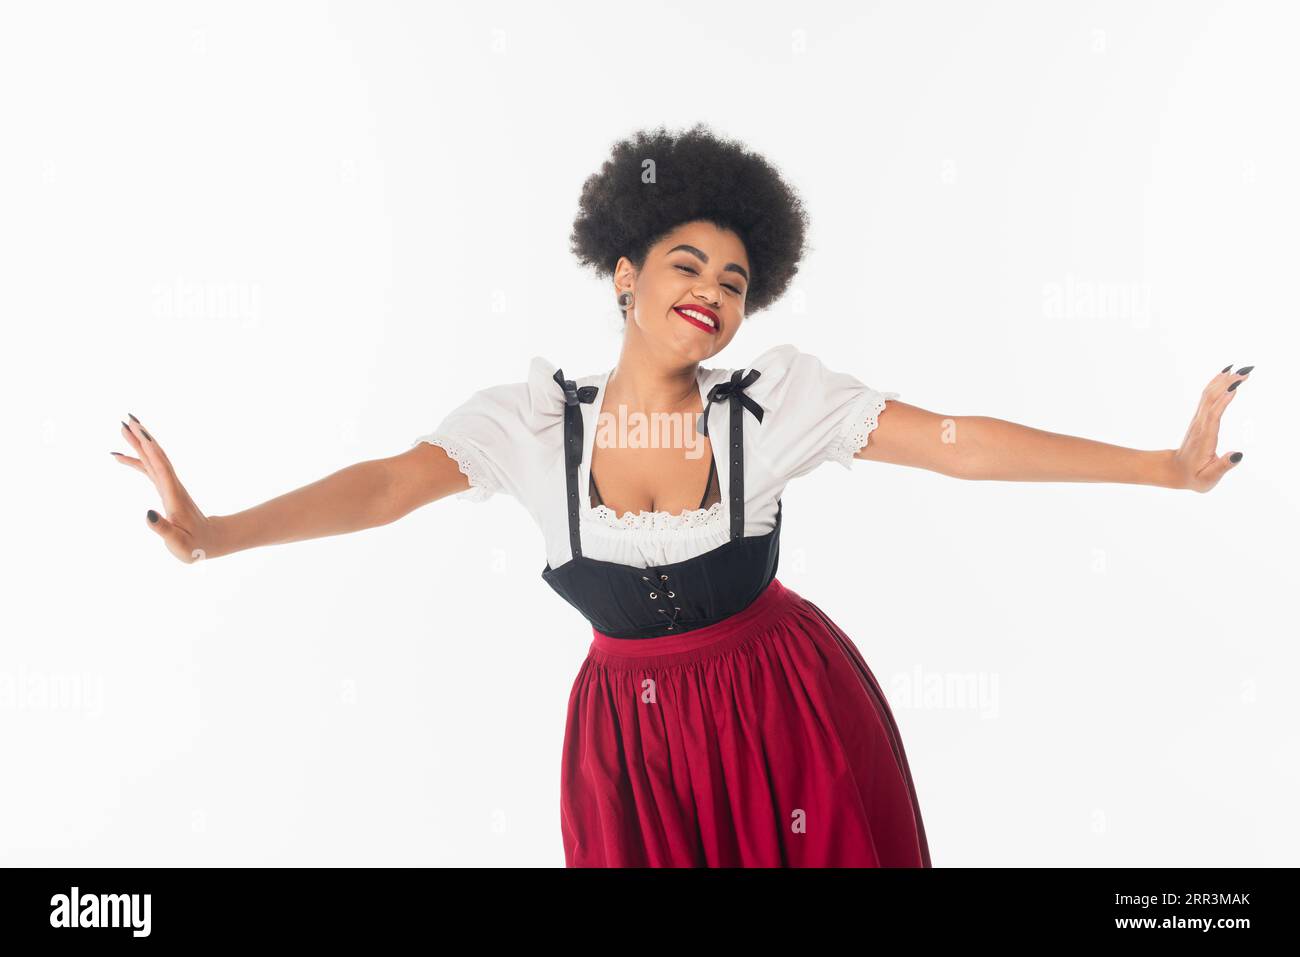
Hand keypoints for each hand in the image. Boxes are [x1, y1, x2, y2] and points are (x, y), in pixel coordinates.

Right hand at [111, 415, 225, 561]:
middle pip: (156, 457)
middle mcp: (172, 486)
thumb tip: (147, 513)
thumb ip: (163, 529)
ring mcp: (169, 487)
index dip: (150, 450)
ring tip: (124, 428)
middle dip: (143, 438)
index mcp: (174, 496)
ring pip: (152, 460)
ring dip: (139, 444)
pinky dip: (136, 461)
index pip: (161, 467)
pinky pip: (149, 470)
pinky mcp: (165, 490)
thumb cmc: (194, 546)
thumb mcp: (178, 543)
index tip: (140, 432)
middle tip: (128, 419)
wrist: (210, 542)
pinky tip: (121, 457)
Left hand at [1170, 364, 1252, 492]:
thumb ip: (1223, 466)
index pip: (1213, 416)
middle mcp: (1200, 425)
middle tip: (1245, 372)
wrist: (1174, 471)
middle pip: (1211, 400)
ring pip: (1208, 396)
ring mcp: (1199, 420)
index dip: (1223, 402)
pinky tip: (1225, 376)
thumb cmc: (1193, 476)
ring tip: (1239, 370)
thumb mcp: (1208, 478)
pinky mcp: (1200, 418)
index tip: (1234, 387)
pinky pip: (1207, 398)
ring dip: (1222, 381)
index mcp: (1205, 438)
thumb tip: (1238, 455)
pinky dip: (1216, 385)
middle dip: (1227, 384)